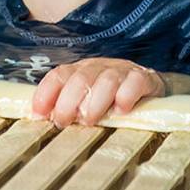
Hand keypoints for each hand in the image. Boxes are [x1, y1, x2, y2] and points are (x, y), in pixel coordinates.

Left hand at [31, 58, 165, 126]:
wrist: (150, 86)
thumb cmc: (112, 98)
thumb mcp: (87, 100)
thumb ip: (67, 106)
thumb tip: (42, 119)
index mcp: (81, 70)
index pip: (59, 75)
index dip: (46, 93)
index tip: (38, 114)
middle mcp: (99, 67)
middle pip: (80, 78)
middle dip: (68, 102)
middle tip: (64, 122)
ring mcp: (122, 71)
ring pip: (106, 80)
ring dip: (95, 102)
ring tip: (90, 120)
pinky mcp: (144, 78)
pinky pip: (135, 82)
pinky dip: (126, 96)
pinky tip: (121, 110)